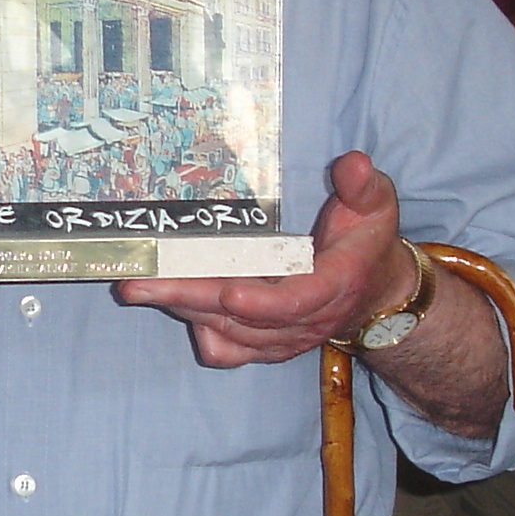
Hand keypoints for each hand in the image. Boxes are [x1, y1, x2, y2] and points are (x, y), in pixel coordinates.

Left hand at [113, 150, 405, 366]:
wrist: (373, 296)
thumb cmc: (367, 243)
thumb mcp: (376, 207)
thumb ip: (363, 186)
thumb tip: (351, 164)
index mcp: (333, 285)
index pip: (295, 301)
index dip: (262, 302)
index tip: (228, 293)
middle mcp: (304, 321)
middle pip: (241, 318)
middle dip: (188, 298)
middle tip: (138, 283)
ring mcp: (282, 339)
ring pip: (225, 331)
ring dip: (182, 308)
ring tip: (139, 283)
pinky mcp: (264, 348)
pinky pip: (226, 351)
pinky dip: (200, 331)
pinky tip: (176, 303)